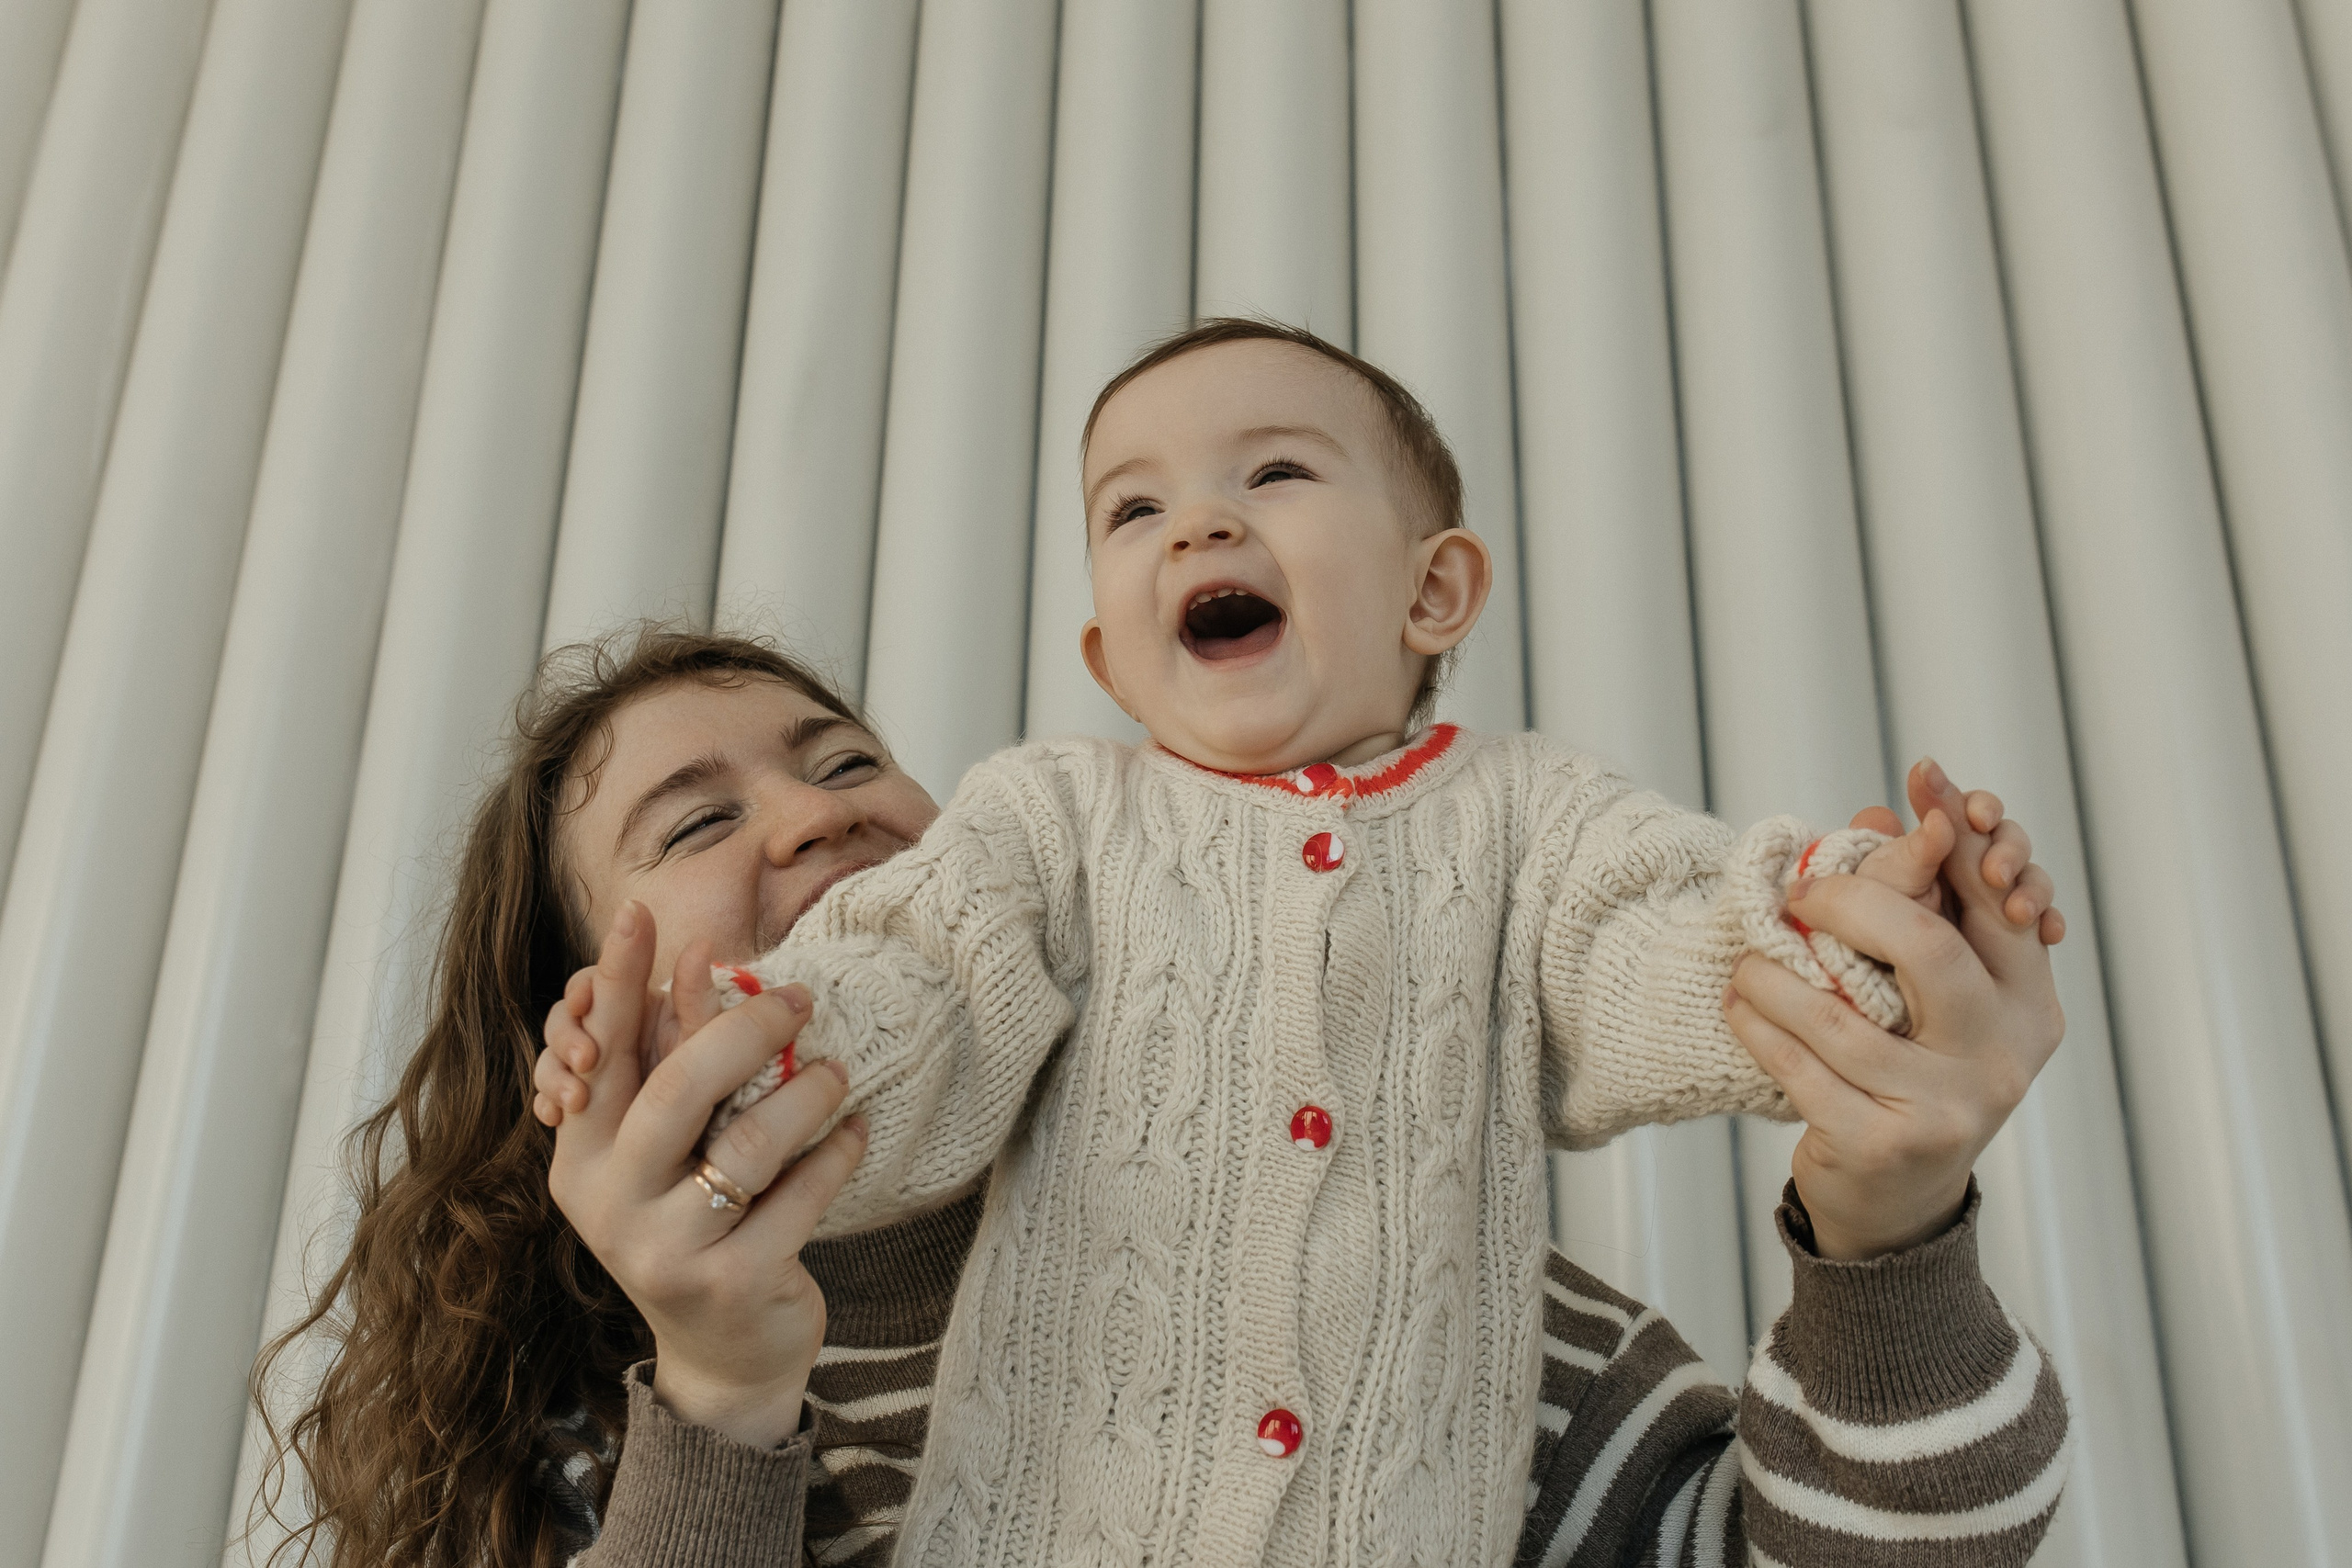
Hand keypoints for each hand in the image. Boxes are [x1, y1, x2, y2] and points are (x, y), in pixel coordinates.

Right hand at [544, 900, 867, 1446]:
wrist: (724, 1355)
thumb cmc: (698, 1222)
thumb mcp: (672, 1147)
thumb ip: (675, 1061)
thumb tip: (701, 959)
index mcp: (581, 1157)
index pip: (600, 1053)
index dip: (619, 983)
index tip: (641, 912)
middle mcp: (608, 1203)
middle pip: (677, 1089)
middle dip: (744, 1028)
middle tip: (800, 996)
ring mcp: (665, 1249)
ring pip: (749, 1142)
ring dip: (806, 1093)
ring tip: (836, 1073)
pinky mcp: (731, 1281)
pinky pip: (800, 1194)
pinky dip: (837, 1154)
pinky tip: (855, 1134)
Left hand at [1725, 767, 2065, 1259]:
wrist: (1897, 1205)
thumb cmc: (1906, 1072)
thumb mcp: (1923, 994)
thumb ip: (1914, 906)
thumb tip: (1880, 810)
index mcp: (2027, 1002)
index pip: (1996, 899)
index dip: (1960, 833)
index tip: (1919, 776)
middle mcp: (2004, 1053)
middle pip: (1928, 948)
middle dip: (1853, 903)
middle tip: (1798, 894)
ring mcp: (1950, 1107)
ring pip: (1845, 1016)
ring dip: (1778, 979)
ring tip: (1746, 962)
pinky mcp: (1888, 1145)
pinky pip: (1806, 1072)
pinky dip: (1762, 1033)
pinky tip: (1740, 1010)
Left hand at [1847, 758, 2063, 943]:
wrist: (1898, 1009)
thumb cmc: (1872, 946)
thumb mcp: (1884, 894)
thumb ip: (1907, 852)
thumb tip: (1924, 814)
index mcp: (1933, 847)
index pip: (1963, 810)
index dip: (1976, 806)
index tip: (1978, 819)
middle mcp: (1967, 868)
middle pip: (2005, 837)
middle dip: (2008, 849)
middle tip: (1994, 876)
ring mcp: (1996, 901)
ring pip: (2031, 875)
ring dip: (2033, 887)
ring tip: (2017, 914)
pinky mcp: (2019, 935)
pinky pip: (2047, 918)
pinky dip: (2051, 920)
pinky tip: (2048, 934)